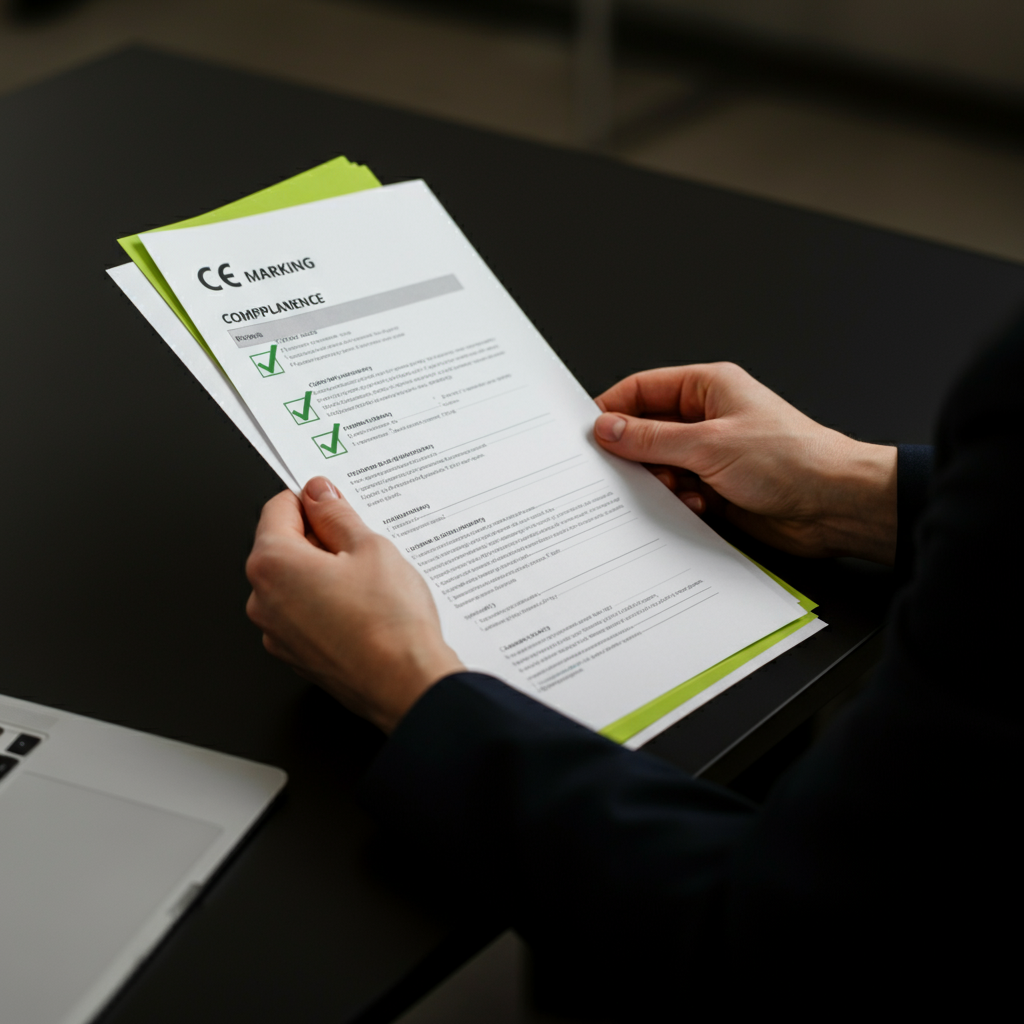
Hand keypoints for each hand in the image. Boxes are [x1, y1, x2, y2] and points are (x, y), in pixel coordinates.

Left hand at [245, 477, 462, 732]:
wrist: (406, 685)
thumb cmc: (389, 624)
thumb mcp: (370, 547)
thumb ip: (336, 514)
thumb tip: (319, 495)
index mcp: (273, 564)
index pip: (280, 508)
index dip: (313, 500)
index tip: (337, 502)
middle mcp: (263, 600)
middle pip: (284, 546)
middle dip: (320, 539)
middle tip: (364, 546)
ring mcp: (277, 633)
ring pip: (296, 582)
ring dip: (326, 573)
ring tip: (369, 582)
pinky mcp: (296, 655)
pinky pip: (305, 613)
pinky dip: (328, 604)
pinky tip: (364, 609)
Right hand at [593, 363, 896, 562]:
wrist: (836, 506)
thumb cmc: (792, 459)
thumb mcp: (709, 444)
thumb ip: (651, 438)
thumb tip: (607, 428)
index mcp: (708, 388)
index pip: (642, 390)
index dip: (612, 409)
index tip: (587, 434)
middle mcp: (708, 418)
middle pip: (647, 431)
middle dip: (635, 454)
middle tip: (621, 472)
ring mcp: (712, 454)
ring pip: (660, 466)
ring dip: (661, 483)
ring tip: (677, 490)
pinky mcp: (718, 487)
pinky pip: (678, 493)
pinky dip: (680, 502)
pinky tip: (699, 505)